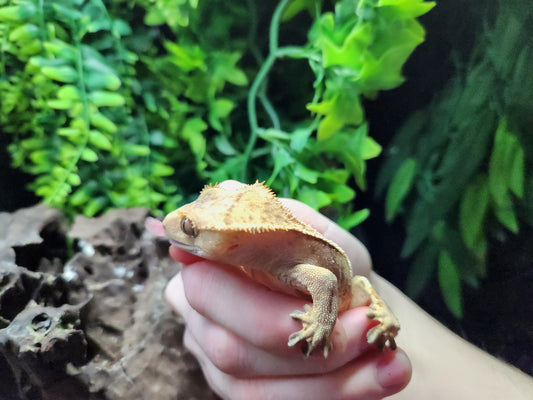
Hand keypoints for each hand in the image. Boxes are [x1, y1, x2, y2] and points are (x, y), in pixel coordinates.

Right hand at [164, 184, 411, 399]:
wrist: (354, 306)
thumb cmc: (327, 264)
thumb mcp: (315, 233)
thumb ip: (282, 218)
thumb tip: (230, 191)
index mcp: (206, 273)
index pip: (205, 287)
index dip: (250, 295)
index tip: (316, 288)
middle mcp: (202, 324)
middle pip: (229, 347)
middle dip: (299, 341)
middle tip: (363, 325)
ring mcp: (220, 369)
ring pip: (255, 389)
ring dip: (329, 376)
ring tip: (390, 358)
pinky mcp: (249, 395)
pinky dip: (341, 393)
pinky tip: (385, 375)